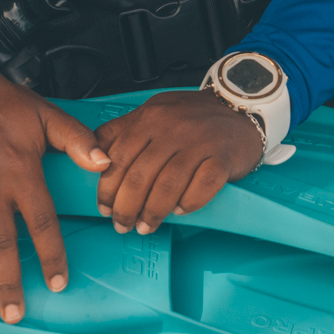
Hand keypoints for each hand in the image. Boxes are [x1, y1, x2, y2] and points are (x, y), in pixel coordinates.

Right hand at [0, 45, 109, 323]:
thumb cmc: (4, 103)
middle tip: (14, 314)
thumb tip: (106, 163)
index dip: (51, 255)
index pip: (42, 223)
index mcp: (23, 174)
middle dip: (9, 282)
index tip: (57, 283)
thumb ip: (78, 142)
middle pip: (2, 243)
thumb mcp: (48, 117)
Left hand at [93, 90, 265, 234]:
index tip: (105, 209)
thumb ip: (121, 131)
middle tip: (122, 225)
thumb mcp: (153, 113)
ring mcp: (200, 142)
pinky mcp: (223, 157)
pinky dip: (187, 204)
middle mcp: (173, 127)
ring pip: (167, 187)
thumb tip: (92, 158)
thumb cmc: (192, 117)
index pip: (118, 158)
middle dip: (126, 208)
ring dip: (153, 213)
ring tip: (146, 226)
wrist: (241, 107)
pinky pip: (201, 188)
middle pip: (139, 177)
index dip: (107, 189)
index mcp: (150, 117)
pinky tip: (179, 210)